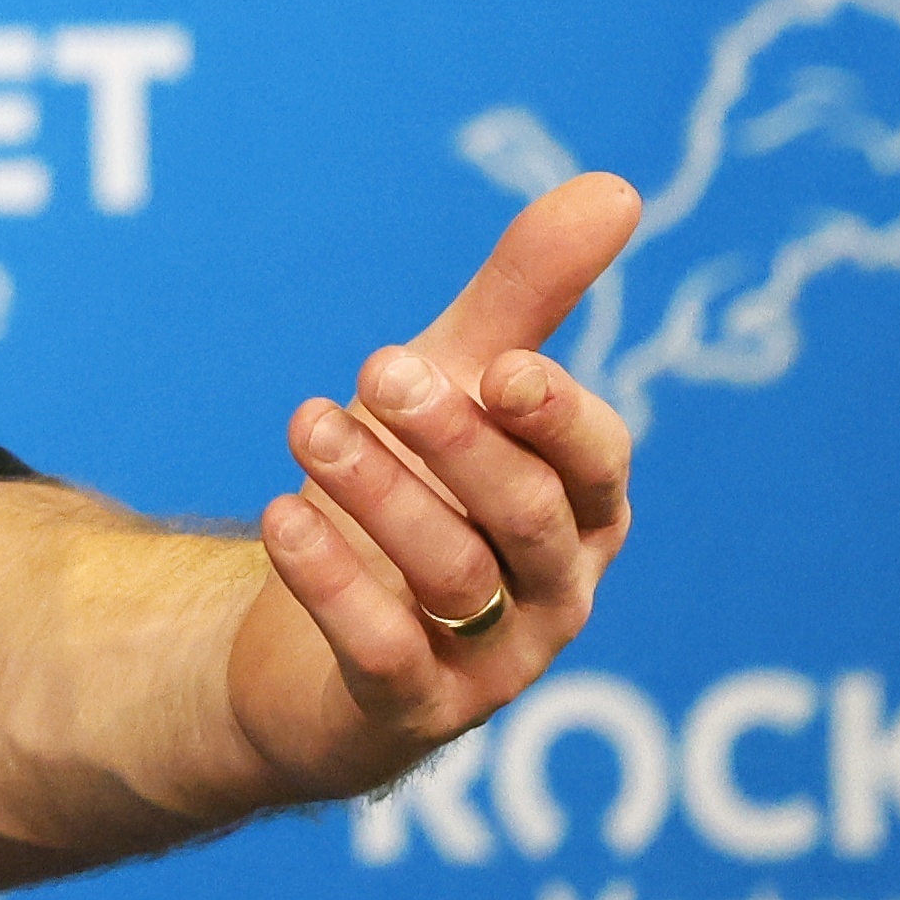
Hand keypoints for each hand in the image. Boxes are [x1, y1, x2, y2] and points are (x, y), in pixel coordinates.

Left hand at [227, 174, 642, 799]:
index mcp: (579, 511)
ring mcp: (487, 661)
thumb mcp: (457, 386)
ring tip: (306, 426)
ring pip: (454, 578)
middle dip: (457, 443)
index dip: (557, 419)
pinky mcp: (407, 711)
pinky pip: (385, 652)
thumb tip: (616, 187)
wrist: (304, 645)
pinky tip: (283, 518)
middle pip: (528, 519)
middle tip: (378, 367)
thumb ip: (527, 296)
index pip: (596, 464)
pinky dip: (336, 585)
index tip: (501, 366)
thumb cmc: (410, 494)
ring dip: (380, 494)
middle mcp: (551, 590)